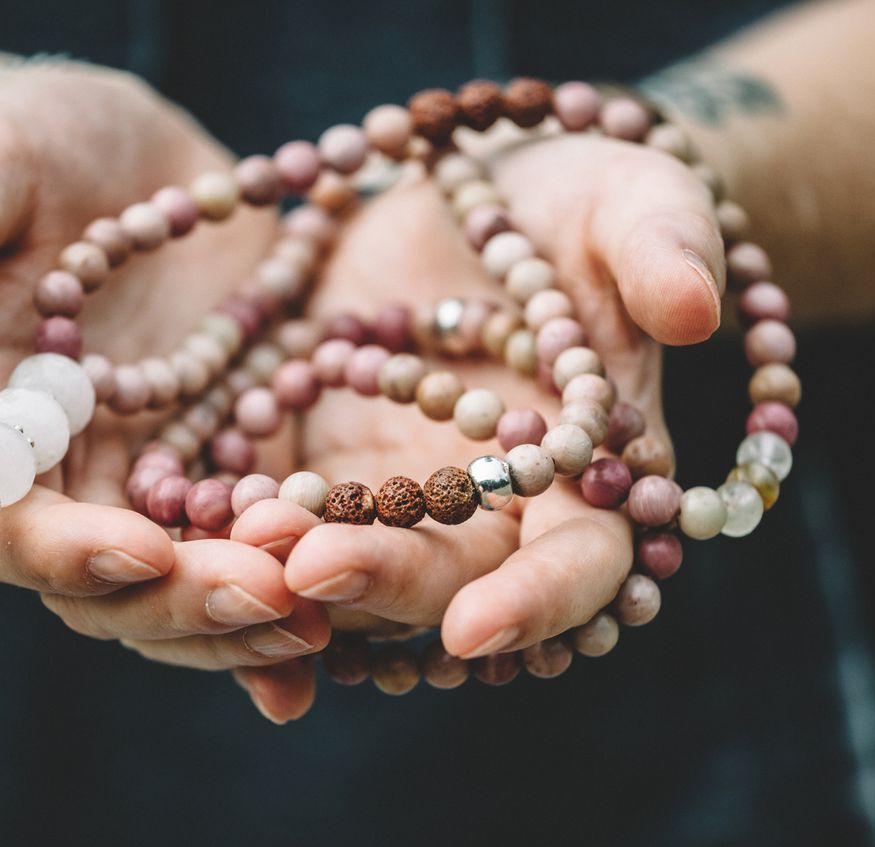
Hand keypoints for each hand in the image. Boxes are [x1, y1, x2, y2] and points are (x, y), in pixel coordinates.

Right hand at [0, 60, 329, 680]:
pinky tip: (355, 606)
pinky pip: (260, 542)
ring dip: (251, 614)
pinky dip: (298, 580)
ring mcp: (156, 481)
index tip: (142, 549)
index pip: (9, 522)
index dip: (68, 552)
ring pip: (190, 584)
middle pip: (109, 589)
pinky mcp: (232, 465)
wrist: (119, 161)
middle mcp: (70, 479)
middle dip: (184, 602)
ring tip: (322, 617)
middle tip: (270, 597)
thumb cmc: (28, 150)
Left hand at [230, 128, 723, 716]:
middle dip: (382, 582)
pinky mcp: (312, 463)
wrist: (475, 192)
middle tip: (312, 567)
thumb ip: (663, 248)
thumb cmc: (581, 200)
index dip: (531, 603)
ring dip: (289, 565)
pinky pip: (268, 511)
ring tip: (237, 533)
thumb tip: (694, 307)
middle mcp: (485, 514)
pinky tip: (180, 514)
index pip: (574, 567)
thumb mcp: (631, 200)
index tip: (472, 627)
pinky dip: (228, 525)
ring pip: (344, 562)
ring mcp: (391, 497)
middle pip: (441, 580)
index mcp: (583, 481)